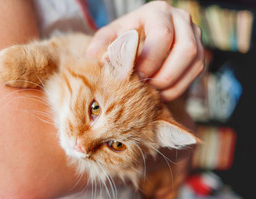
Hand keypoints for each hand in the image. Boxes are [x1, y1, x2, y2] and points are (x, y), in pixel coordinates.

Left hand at [86, 1, 204, 100]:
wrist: (139, 37)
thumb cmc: (123, 37)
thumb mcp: (109, 37)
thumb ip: (101, 45)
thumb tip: (93, 57)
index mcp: (157, 12)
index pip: (163, 35)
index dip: (150, 61)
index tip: (134, 77)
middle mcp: (181, 19)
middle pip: (185, 50)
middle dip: (164, 75)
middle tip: (145, 88)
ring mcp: (194, 34)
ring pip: (195, 63)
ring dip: (173, 84)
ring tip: (152, 94)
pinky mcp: (198, 51)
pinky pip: (196, 72)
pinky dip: (179, 87)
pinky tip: (161, 94)